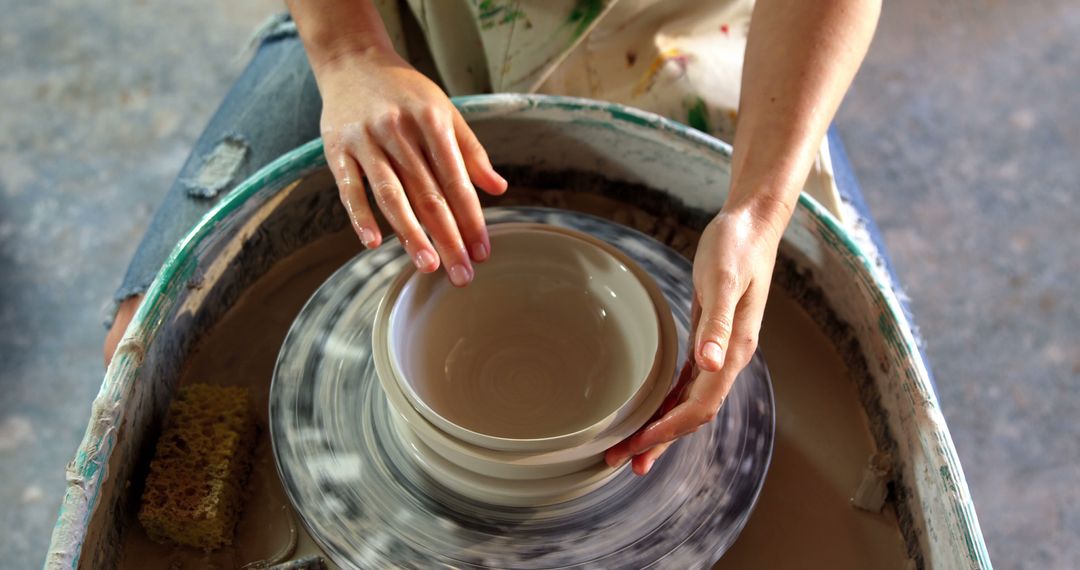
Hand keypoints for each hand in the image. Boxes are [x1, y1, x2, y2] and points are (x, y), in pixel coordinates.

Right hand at [317, 48, 506, 285]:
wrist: (353, 61)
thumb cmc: (406, 92)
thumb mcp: (444, 110)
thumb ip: (470, 151)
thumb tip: (498, 188)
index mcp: (432, 121)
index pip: (457, 181)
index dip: (471, 219)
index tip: (483, 251)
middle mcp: (399, 131)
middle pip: (428, 195)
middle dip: (448, 238)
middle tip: (462, 275)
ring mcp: (366, 141)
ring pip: (392, 195)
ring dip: (410, 234)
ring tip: (428, 266)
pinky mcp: (337, 150)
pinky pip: (350, 189)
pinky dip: (360, 216)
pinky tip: (374, 243)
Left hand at [605, 206, 782, 473]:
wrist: (752, 224)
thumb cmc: (737, 247)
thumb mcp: (724, 281)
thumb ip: (718, 324)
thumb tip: (711, 364)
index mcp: (735, 351)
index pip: (700, 407)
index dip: (668, 430)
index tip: (636, 445)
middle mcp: (729, 358)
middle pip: (692, 415)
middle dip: (658, 441)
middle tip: (620, 462)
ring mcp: (720, 351)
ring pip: (689, 402)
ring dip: (662, 428)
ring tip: (631, 449)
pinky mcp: (709, 339)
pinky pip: (688, 383)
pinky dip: (669, 402)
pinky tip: (652, 413)